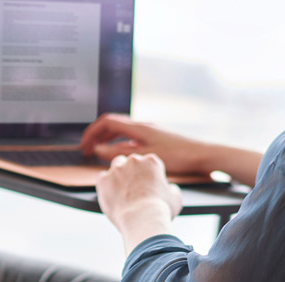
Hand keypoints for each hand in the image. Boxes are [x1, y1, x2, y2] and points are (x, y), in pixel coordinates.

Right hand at [80, 113, 211, 173]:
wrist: (201, 155)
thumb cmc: (178, 156)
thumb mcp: (144, 156)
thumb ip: (120, 152)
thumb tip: (98, 149)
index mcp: (138, 127)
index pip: (106, 122)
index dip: (91, 133)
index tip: (83, 146)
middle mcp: (142, 126)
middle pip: (111, 125)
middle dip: (96, 136)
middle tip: (86, 150)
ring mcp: (148, 131)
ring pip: (120, 131)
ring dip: (106, 139)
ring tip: (98, 153)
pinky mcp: (154, 138)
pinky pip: (129, 137)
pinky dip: (118, 143)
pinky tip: (118, 155)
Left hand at [96, 153, 182, 254]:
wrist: (142, 220)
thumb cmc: (160, 211)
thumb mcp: (175, 198)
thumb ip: (172, 189)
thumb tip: (170, 189)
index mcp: (152, 161)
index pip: (148, 162)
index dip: (148, 174)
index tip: (147, 185)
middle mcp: (134, 161)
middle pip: (131, 161)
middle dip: (132, 172)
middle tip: (134, 189)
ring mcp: (117, 169)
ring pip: (116, 166)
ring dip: (118, 175)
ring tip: (122, 192)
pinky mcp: (104, 179)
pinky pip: (102, 178)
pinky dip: (105, 185)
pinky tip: (111, 196)